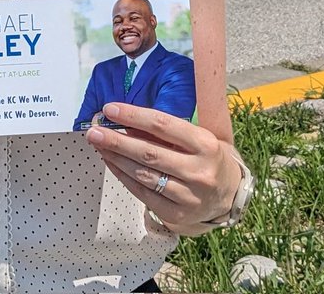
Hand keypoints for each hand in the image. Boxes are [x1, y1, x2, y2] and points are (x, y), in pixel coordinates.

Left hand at [85, 102, 239, 232]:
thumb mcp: (197, 136)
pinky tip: (111, 163)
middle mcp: (198, 171)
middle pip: (149, 152)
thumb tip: (126, 120)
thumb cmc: (208, 156)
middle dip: (116, 140)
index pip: (162, 125)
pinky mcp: (177, 215)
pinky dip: (124, 177)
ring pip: (144, 175)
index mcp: (205, 144)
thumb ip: (166, 130)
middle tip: (93, 131)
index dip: (133, 115)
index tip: (110, 108)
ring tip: (98, 145)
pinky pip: (144, 194)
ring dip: (116, 158)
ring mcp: (189, 197)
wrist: (230, 195)